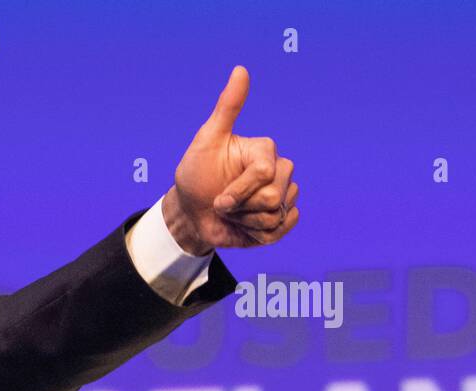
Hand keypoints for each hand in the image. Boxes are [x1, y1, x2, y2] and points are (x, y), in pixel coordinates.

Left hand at [165, 65, 299, 252]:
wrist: (191, 213)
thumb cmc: (196, 175)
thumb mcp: (206, 141)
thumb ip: (227, 108)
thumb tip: (241, 69)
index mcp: (265, 150)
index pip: (263, 174)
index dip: (238, 192)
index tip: (218, 197)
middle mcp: (281, 170)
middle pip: (272, 197)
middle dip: (240, 209)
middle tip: (224, 205)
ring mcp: (283, 195)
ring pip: (275, 216)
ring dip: (245, 223)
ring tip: (234, 214)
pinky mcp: (282, 219)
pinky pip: (282, 230)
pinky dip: (258, 235)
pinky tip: (245, 226)